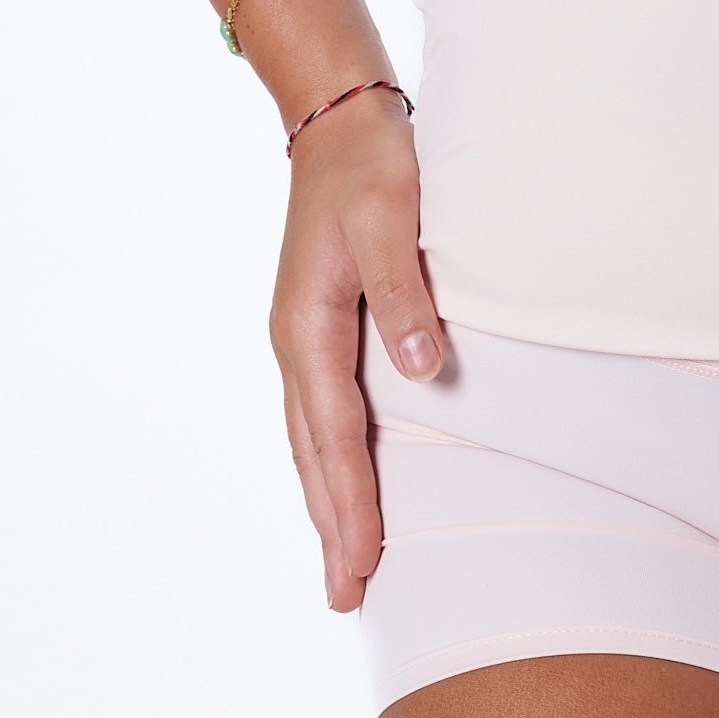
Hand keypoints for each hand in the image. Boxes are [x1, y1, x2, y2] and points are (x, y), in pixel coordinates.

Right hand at [268, 88, 444, 608]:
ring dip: (327, 499)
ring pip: (311, 439)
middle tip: (345, 597)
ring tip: (346, 562)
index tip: (363, 563)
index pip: (334, 435)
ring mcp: (302, 336)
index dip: (350, 502)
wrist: (338, 120)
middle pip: (312, 453)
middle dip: (330, 525)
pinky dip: (331, 459)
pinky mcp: (319, 326)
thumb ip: (404, 294)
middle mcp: (295, 341)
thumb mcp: (392, 218)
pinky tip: (348, 481)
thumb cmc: (370, 165)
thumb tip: (422, 372)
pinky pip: (323, 412)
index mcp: (307, 326)